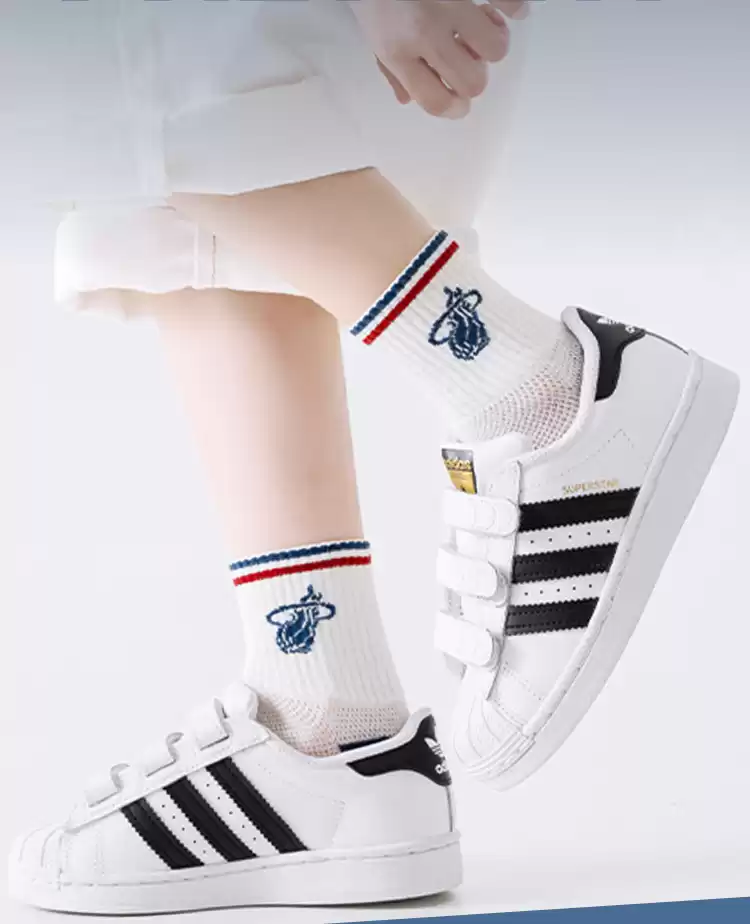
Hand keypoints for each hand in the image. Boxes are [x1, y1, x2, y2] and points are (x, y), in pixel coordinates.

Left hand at [349, 0, 528, 118]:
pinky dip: (514, 8)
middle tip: (469, 58)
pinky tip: (510, 8)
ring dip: (493, 42)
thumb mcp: (370, 29)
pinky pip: (509, 3)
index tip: (460, 102)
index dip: (454, 108)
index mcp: (396, 50)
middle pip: (472, 82)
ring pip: (494, 47)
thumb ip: (388, 66)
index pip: (436, 100)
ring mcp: (450, 2)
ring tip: (485, 26)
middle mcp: (424, 31)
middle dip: (475, 76)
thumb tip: (408, 99)